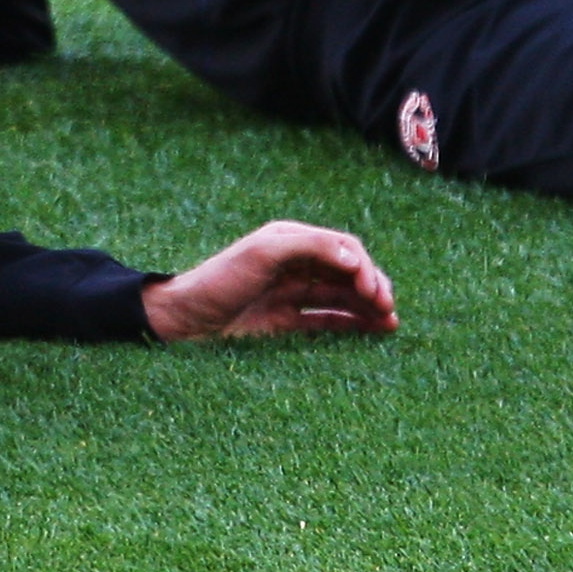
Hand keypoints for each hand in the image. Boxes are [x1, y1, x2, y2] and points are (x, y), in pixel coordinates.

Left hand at [141, 220, 396, 341]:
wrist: (182, 319)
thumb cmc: (219, 279)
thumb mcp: (262, 253)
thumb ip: (308, 246)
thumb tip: (354, 256)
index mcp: (290, 240)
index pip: (342, 248)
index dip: (365, 267)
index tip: (375, 292)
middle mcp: (294, 263)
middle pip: (347, 271)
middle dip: (372, 287)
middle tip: (388, 309)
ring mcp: (290, 292)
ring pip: (341, 297)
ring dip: (367, 307)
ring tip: (390, 324)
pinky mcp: (284, 320)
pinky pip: (326, 319)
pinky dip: (350, 324)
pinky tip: (370, 331)